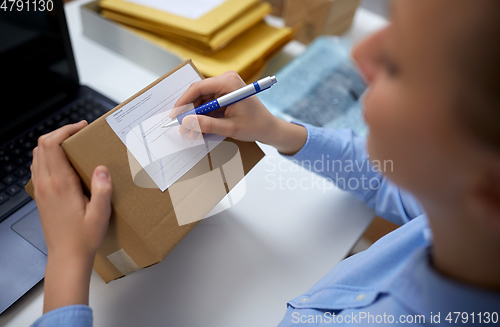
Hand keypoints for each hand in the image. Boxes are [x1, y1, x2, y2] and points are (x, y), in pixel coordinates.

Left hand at [31, 121, 112, 312]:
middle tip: (79, 133)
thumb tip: (101, 168)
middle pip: (42, 146)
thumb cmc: (84, 238)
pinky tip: (64, 163)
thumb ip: (102, 189)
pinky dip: (48, 157)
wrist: (67, 257)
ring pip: (37, 155)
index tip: (81, 128)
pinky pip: (38, 167)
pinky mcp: (40, 196)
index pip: (52, 145)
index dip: (65, 130)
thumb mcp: (100, 214)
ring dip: (52, 145)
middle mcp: (46, 184)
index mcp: (60, 185)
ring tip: (72, 145)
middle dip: (60, 133)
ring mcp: (40, 190)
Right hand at [173, 71, 307, 154]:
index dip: (183, 102)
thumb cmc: (255, 126)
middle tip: (181, 128)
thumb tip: (187, 123)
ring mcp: (225, 86)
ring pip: (200, 100)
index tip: (174, 115)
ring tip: (190, 133)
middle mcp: (226, 80)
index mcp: (229, 82)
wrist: (269, 127)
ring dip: (194, 116)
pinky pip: (207, 103)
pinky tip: (199, 129)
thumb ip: (208, 125)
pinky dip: (202, 116)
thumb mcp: (230, 128)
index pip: (198, 88)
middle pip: (197, 93)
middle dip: (188, 112)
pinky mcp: (224, 94)